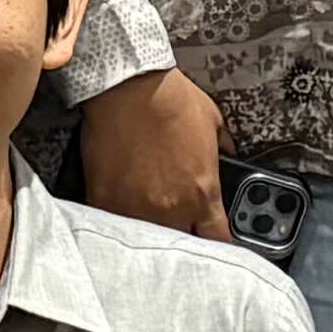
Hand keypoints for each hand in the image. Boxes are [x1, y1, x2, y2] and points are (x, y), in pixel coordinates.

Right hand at [76, 65, 224, 237]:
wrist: (129, 86)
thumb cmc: (169, 99)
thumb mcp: (213, 121)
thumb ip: (223, 148)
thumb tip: (227, 155)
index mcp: (203, 193)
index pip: (218, 239)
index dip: (217, 243)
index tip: (211, 239)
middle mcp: (172, 209)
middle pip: (182, 244)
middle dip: (182, 238)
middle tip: (176, 226)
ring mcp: (136, 209)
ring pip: (147, 241)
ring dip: (149, 232)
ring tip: (146, 218)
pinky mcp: (105, 201)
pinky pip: (112, 225)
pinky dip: (116, 222)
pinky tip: (117, 211)